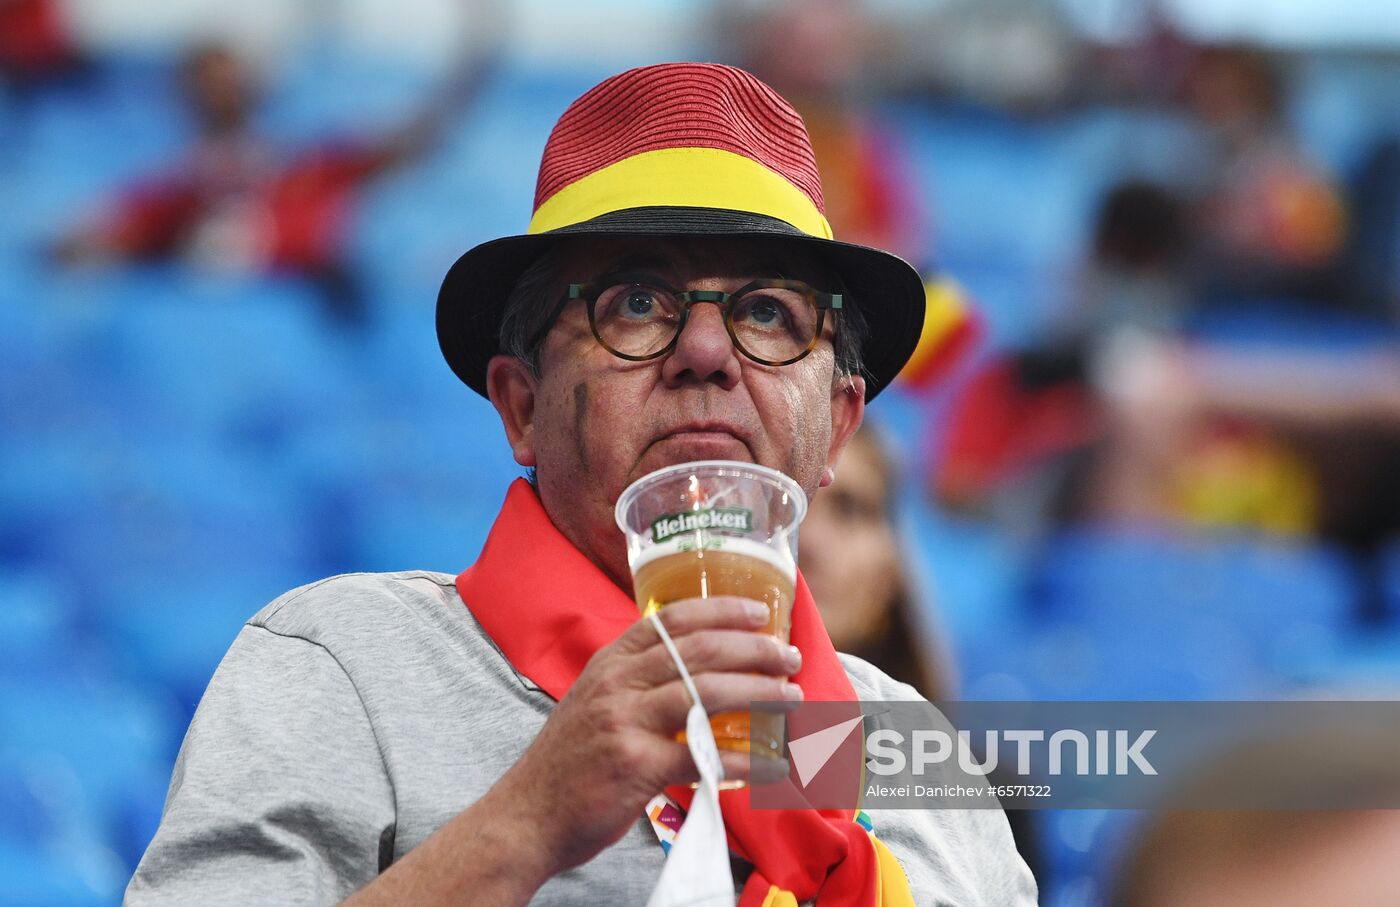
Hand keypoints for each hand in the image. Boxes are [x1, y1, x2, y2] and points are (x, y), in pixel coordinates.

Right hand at [494, 596, 802, 878]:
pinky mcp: (635, 765)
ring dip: (759, 693)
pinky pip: (702, 754)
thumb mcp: (594, 700)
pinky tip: (770, 761)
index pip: (672, 619)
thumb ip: (637, 680)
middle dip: (754, 650)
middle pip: (699, 651)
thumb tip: (699, 671)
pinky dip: (743, 758)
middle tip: (788, 656)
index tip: (759, 611)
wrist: (527, 815)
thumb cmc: (570, 760)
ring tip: (792, 696)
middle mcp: (617, 683)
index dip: (722, 610)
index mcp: (610, 661)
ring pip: (707, 693)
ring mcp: (625, 722)